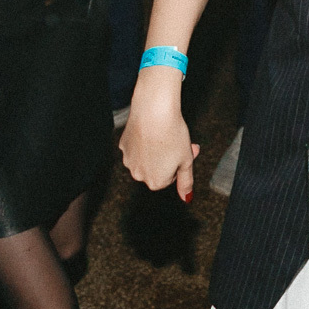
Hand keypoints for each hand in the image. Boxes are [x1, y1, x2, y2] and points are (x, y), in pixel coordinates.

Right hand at [121, 67, 199, 200]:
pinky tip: (150, 130)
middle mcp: (139, 175)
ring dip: (154, 150)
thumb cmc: (173, 134)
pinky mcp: (123, 145)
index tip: (181, 150)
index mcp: (156, 182)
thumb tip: (186, 198)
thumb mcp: (186, 160)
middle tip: (176, 141)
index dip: (177, 163)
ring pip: (145, 159)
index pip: (169, 178)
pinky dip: (143, 141)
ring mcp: (128, 160)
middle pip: (156, 170)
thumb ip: (186, 182)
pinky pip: (135, 147)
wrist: (154, 110)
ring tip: (163, 135)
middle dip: (166, 158)